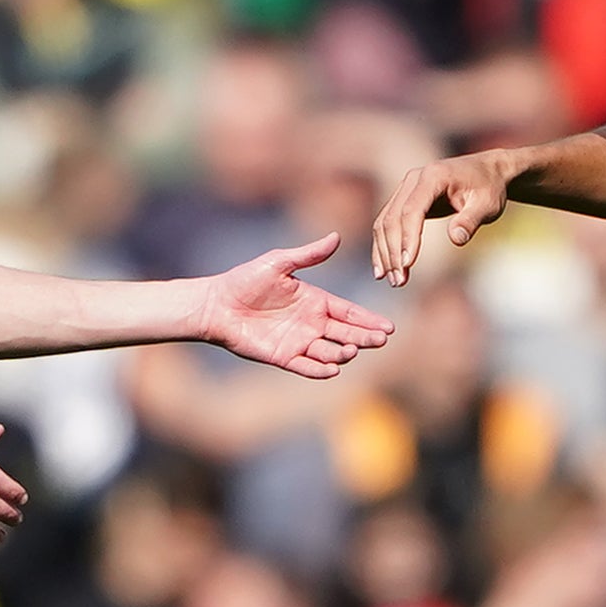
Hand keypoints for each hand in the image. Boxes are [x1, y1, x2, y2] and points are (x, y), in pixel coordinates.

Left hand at [201, 233, 395, 377]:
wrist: (217, 304)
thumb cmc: (245, 280)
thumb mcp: (279, 262)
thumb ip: (309, 255)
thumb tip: (336, 237)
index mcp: (315, 300)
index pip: (349, 312)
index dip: (368, 320)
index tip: (388, 327)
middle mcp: (311, 323)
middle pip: (346, 333)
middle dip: (365, 338)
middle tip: (381, 340)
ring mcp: (298, 342)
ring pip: (330, 351)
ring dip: (343, 352)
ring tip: (350, 350)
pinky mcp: (283, 357)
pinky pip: (306, 366)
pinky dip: (320, 369)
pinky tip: (332, 368)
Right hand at [371, 150, 520, 284]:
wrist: (488, 171)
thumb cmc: (489, 188)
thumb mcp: (488, 204)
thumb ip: (471, 220)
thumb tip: (456, 239)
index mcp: (434, 176)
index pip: (412, 210)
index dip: (408, 238)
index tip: (408, 264)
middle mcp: (414, 179)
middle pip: (393, 218)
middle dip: (393, 252)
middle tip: (399, 281)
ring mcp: (407, 188)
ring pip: (385, 222)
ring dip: (385, 252)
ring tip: (393, 280)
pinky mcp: (405, 199)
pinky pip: (388, 223)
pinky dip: (384, 246)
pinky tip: (384, 268)